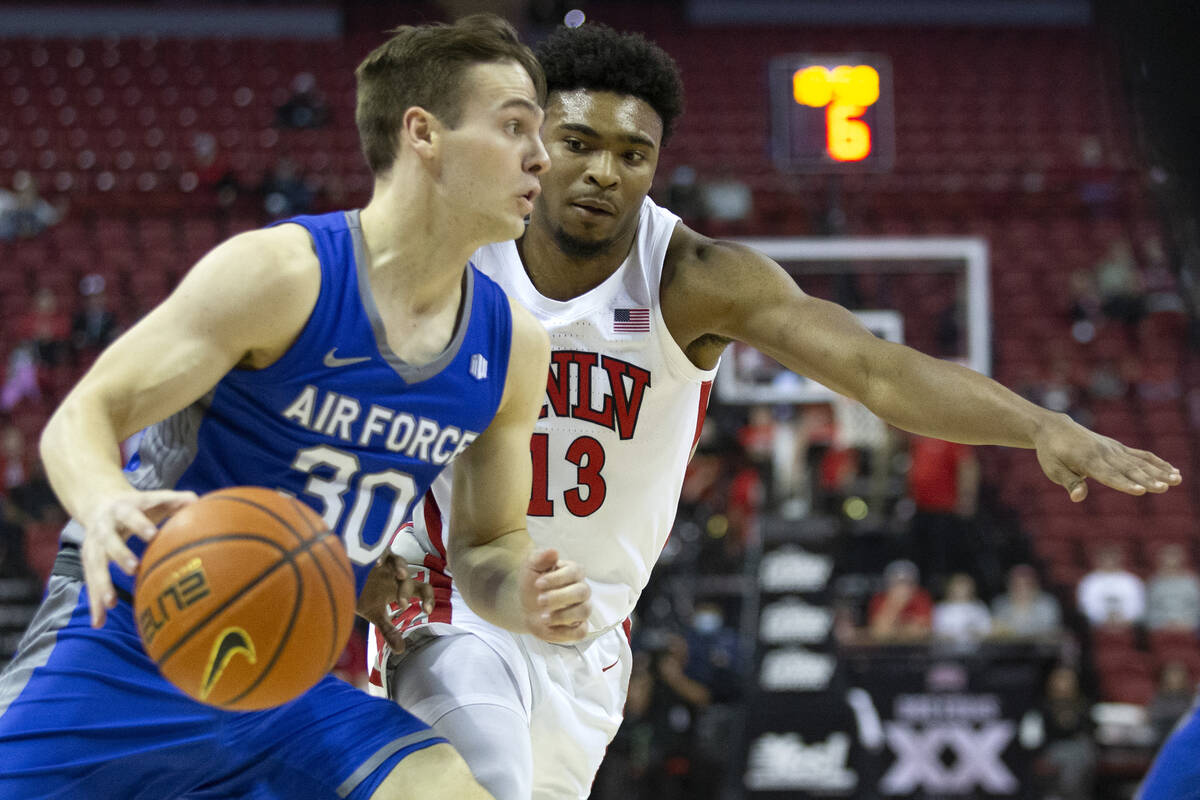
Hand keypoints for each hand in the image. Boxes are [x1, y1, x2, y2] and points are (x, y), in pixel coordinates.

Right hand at [82, 489, 197, 627]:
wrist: (98, 502)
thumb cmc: (138, 505)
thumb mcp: (153, 500)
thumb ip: (174, 500)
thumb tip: (197, 500)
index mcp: (122, 509)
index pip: (131, 515)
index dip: (140, 524)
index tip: (152, 535)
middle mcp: (104, 527)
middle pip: (110, 541)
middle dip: (120, 555)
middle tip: (133, 569)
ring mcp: (93, 545)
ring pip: (95, 566)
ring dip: (101, 585)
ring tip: (110, 604)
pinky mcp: (88, 561)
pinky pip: (90, 583)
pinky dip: (95, 603)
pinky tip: (99, 623)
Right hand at [356, 552, 433, 652]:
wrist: (340, 582)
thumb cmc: (363, 595)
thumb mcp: (377, 614)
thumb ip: (389, 631)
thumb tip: (400, 650)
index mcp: (401, 587)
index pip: (423, 590)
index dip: (428, 599)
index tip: (427, 611)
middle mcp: (396, 573)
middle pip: (410, 579)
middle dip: (406, 592)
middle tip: (400, 605)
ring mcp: (384, 562)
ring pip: (398, 561)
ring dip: (400, 567)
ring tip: (400, 575)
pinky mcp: (370, 552)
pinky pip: (378, 550)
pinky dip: (379, 555)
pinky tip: (376, 562)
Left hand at [520, 548, 590, 642]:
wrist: (525, 604)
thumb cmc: (532, 582)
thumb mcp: (531, 567)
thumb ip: (540, 558)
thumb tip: (553, 551)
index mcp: (573, 571)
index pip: (574, 572)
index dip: (557, 578)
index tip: (538, 583)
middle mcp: (581, 589)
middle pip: (582, 592)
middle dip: (560, 597)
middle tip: (539, 600)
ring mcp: (581, 608)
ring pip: (584, 611)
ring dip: (563, 615)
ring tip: (543, 617)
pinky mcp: (578, 627)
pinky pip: (581, 631)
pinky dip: (566, 632)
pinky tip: (550, 627)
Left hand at [1034, 413, 1181, 501]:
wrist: (1055, 428)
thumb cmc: (1052, 453)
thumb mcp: (1053, 469)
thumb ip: (1069, 482)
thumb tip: (1078, 498)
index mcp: (1087, 460)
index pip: (1108, 475)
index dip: (1124, 483)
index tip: (1141, 490)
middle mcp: (1104, 453)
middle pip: (1129, 469)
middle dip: (1148, 479)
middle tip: (1165, 488)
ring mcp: (1114, 449)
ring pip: (1139, 462)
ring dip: (1159, 471)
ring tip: (1177, 480)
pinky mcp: (1119, 448)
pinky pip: (1141, 455)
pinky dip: (1157, 462)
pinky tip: (1173, 471)